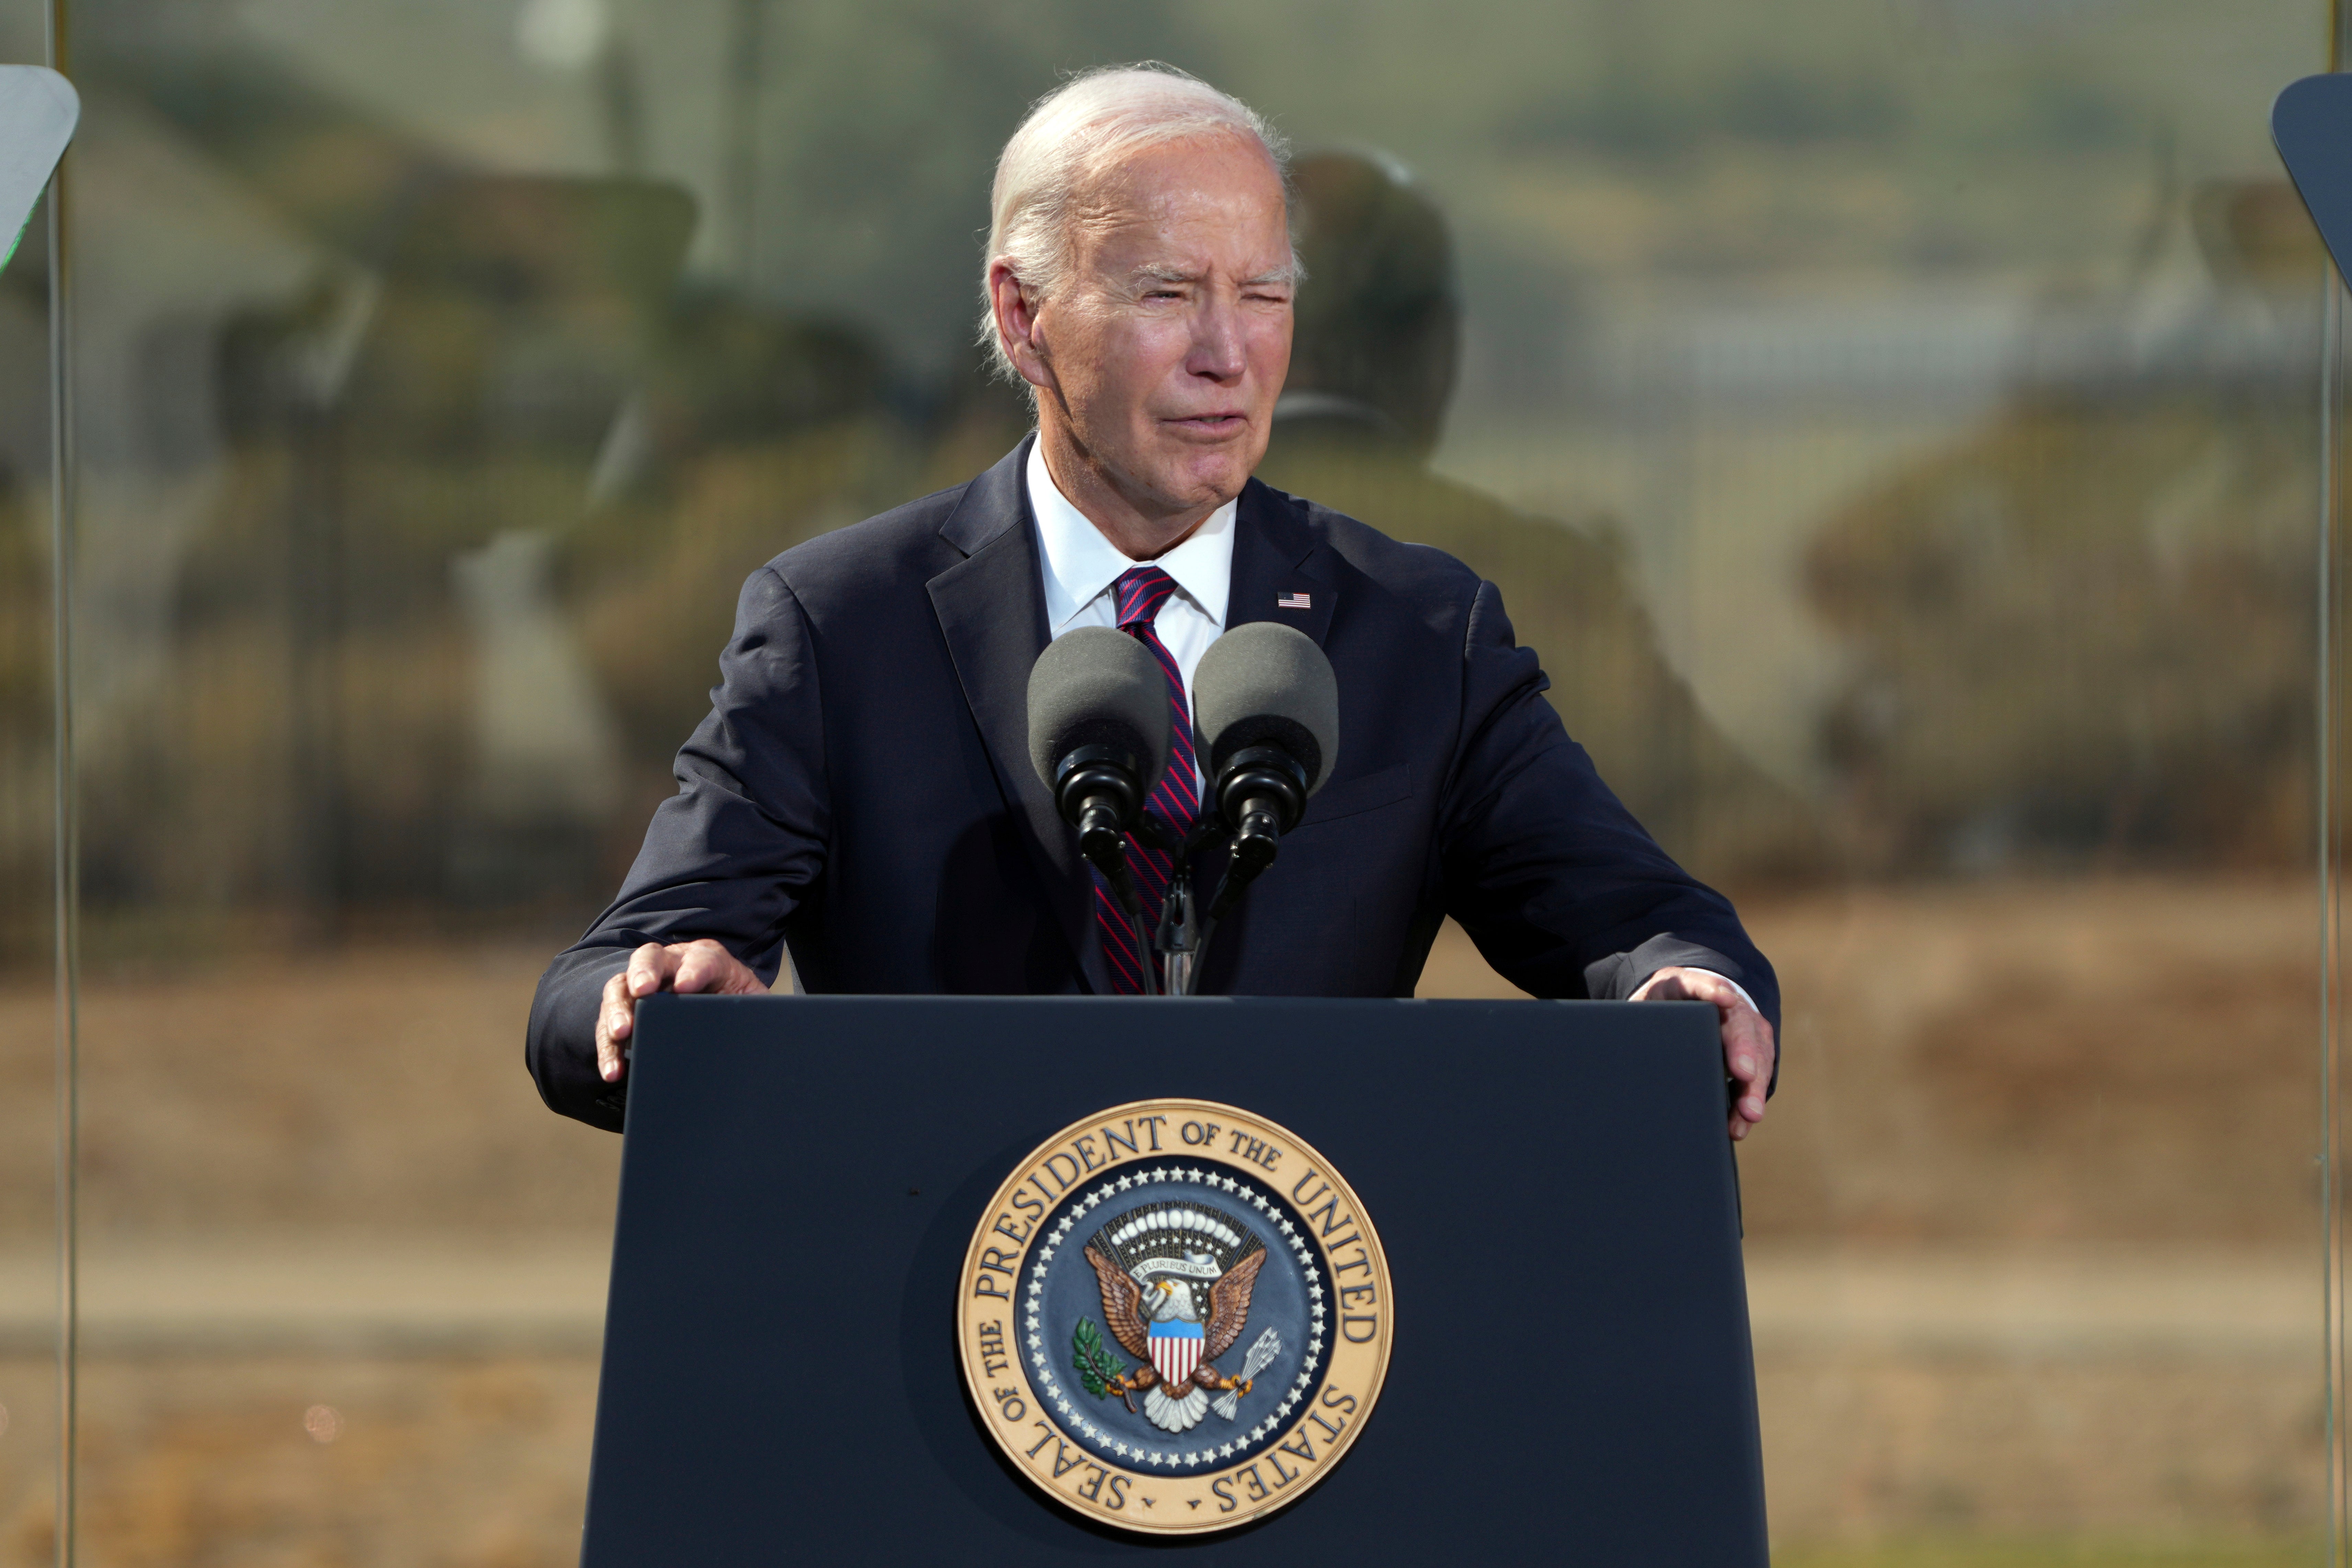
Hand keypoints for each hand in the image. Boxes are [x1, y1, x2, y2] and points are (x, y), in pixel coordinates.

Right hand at [596, 939, 765, 1082]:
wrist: (719, 1017)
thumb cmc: (736, 1006)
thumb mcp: (751, 1005)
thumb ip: (755, 1009)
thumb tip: (768, 1028)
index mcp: (707, 959)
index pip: (702, 958)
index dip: (695, 969)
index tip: (686, 986)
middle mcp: (670, 965)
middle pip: (650, 959)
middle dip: (644, 974)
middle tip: (643, 992)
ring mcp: (644, 987)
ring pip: (621, 989)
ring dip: (618, 1011)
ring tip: (621, 1033)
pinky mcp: (627, 1013)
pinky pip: (609, 1026)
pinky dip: (608, 1048)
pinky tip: (613, 1069)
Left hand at [1631, 966, 1776, 1141]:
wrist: (1687, 1005)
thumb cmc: (1663, 1005)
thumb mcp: (1650, 998)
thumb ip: (1643, 1005)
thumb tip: (1621, 1028)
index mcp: (1697, 987)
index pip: (1706, 986)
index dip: (1714, 992)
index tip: (1724, 1001)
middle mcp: (1731, 1007)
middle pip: (1741, 1028)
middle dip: (1744, 1053)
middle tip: (1744, 1075)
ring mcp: (1748, 1031)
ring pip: (1758, 1057)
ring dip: (1753, 1087)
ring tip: (1748, 1114)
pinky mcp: (1755, 1055)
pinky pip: (1757, 1078)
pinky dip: (1749, 1101)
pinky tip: (1741, 1124)